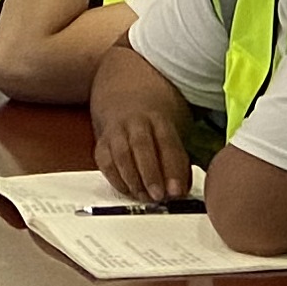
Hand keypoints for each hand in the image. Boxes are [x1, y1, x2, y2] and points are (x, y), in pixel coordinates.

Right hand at [89, 48, 197, 206]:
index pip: (167, 143)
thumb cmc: (155, 118)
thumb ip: (179, 157)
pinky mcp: (102, 140)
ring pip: (120, 154)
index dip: (172, 169)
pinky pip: (104, 160)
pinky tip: (127, 189)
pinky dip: (114, 177)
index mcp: (159, 118)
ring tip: (143, 197)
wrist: (123, 89)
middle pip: (141, 147)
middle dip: (150, 174)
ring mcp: (116, 130)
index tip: (176, 192)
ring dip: (132, 179)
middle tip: (158, 196)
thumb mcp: (174, 127)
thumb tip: (183, 190)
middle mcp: (136, 122)